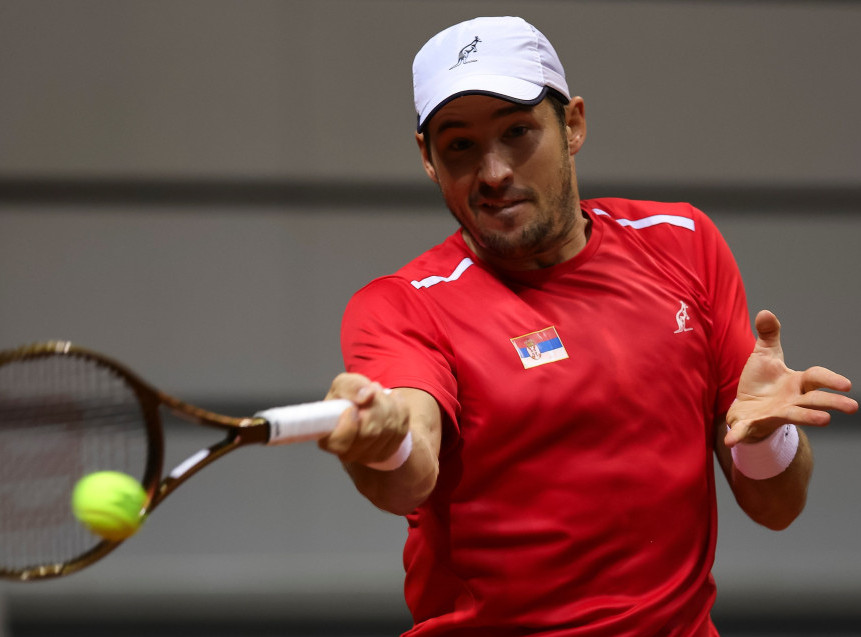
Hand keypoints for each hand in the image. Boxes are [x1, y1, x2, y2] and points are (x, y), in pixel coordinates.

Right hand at [320, 373, 409, 464]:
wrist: (368, 409)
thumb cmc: (350, 400)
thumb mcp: (343, 384)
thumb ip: (350, 386)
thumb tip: (366, 395)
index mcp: (328, 438)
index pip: (339, 442)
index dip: (349, 424)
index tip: (352, 408)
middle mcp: (347, 453)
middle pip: (371, 431)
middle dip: (375, 404)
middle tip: (371, 392)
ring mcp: (370, 456)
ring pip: (389, 427)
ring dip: (387, 403)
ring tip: (379, 396)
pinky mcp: (389, 451)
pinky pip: (402, 426)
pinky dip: (398, 408)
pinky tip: (389, 403)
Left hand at [724, 310, 857, 446]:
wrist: (744, 406)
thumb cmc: (761, 382)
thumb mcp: (764, 355)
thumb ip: (768, 336)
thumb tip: (765, 312)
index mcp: (796, 383)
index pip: (815, 378)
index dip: (830, 379)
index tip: (846, 384)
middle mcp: (791, 401)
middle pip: (814, 401)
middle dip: (831, 402)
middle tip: (852, 407)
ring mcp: (774, 414)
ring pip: (794, 416)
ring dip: (809, 418)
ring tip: (825, 420)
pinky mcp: (753, 424)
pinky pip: (746, 430)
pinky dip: (739, 435)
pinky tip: (731, 440)